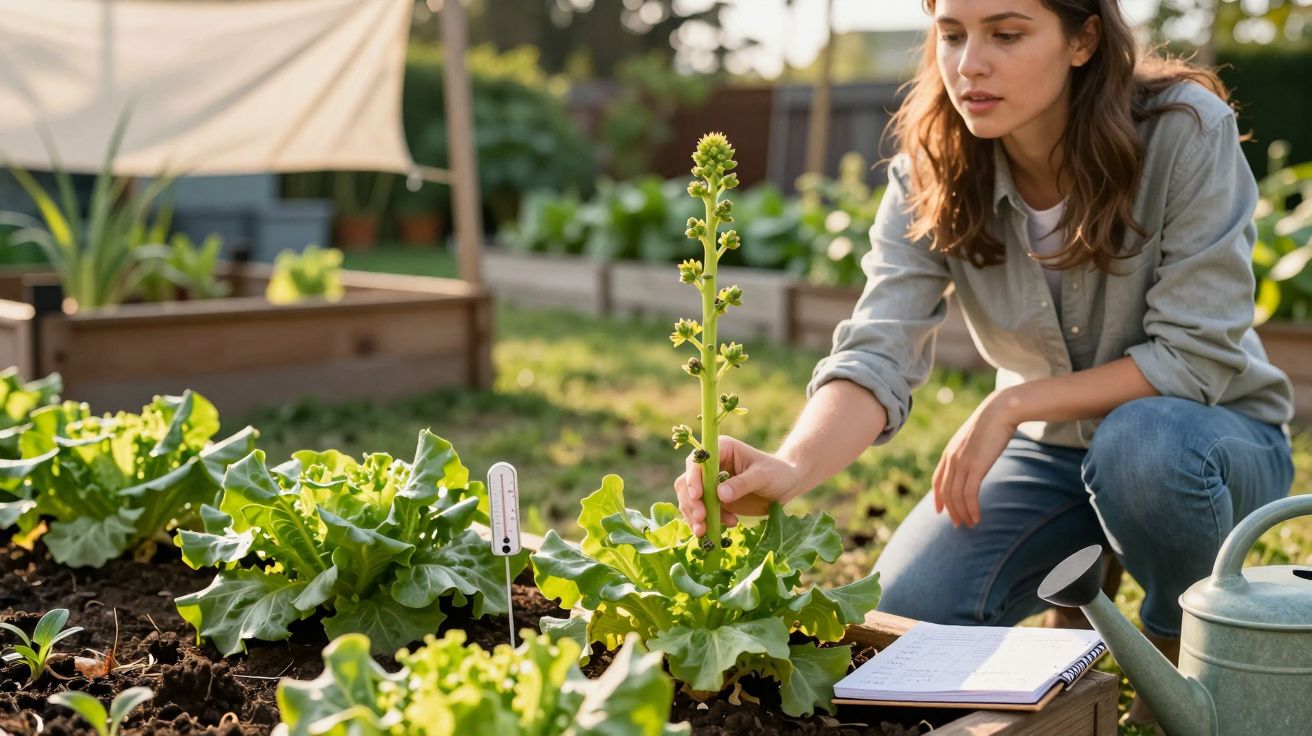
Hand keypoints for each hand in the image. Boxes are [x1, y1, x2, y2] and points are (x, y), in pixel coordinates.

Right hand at [674, 436, 801, 535]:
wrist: (786, 485)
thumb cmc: (777, 473)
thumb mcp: (762, 476)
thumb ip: (742, 484)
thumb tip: (720, 495)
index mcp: (721, 449)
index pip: (698, 462)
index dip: (693, 478)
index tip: (698, 496)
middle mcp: (711, 465)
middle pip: (687, 482)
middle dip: (691, 502)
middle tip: (701, 519)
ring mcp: (710, 483)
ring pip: (690, 499)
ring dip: (694, 515)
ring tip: (705, 530)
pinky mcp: (714, 500)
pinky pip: (702, 511)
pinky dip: (706, 522)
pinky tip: (726, 526)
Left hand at [932, 394, 1019, 527]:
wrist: (1000, 411)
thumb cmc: (992, 424)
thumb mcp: (974, 439)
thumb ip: (969, 452)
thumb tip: (974, 460)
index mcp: (949, 453)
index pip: (937, 480)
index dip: (937, 497)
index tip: (940, 511)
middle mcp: (951, 459)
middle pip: (946, 492)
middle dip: (951, 510)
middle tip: (958, 524)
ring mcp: (962, 463)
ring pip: (956, 496)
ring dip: (962, 513)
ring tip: (970, 524)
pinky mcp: (975, 467)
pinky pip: (969, 494)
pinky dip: (972, 509)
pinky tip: (977, 517)